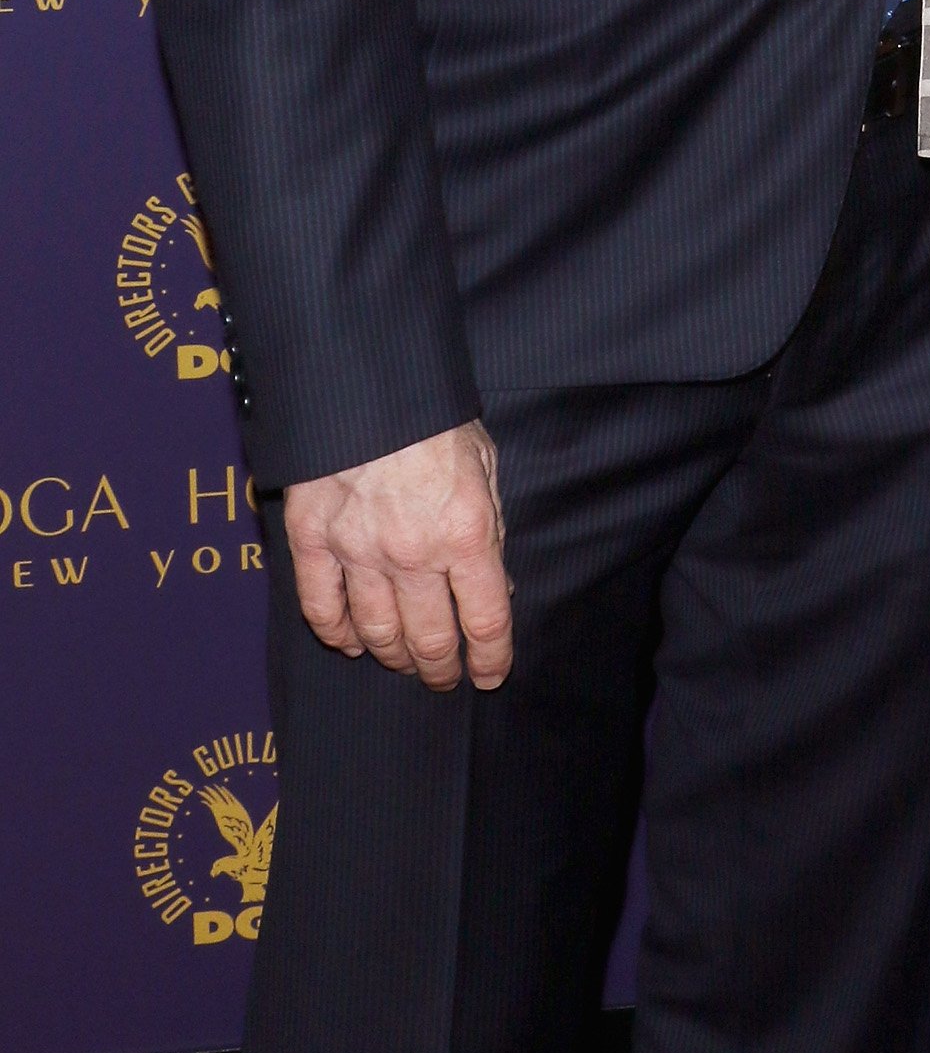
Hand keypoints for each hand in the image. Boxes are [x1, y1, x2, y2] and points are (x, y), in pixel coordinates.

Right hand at [284, 420, 512, 690]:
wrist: (365, 377)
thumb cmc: (433, 416)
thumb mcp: (483, 461)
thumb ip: (489, 525)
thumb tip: (495, 583)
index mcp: (466, 531)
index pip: (485, 620)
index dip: (490, 657)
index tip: (489, 673)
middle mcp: (414, 552)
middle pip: (428, 639)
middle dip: (440, 667)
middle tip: (444, 675)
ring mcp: (358, 550)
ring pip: (376, 632)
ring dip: (393, 656)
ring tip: (403, 660)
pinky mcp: (312, 539)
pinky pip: (321, 607)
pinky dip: (336, 634)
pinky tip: (351, 641)